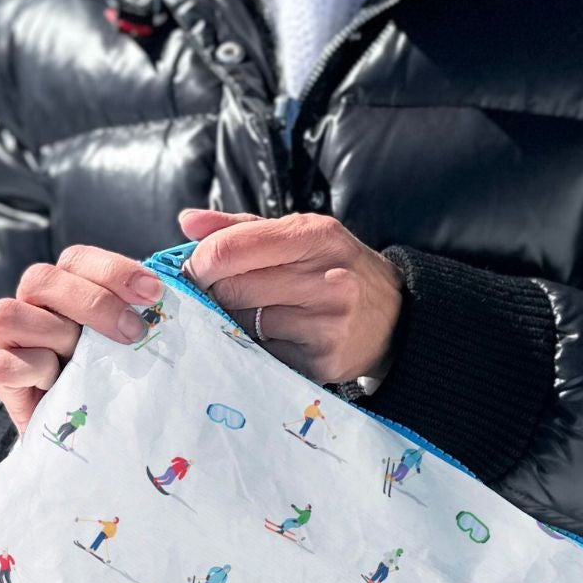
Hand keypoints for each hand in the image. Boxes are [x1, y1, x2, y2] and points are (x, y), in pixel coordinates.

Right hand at [0, 243, 163, 436]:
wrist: (97, 431)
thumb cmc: (119, 374)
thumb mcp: (136, 335)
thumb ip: (148, 302)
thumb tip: (184, 251)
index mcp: (66, 287)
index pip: (76, 258)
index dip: (115, 270)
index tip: (155, 294)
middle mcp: (33, 305)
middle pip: (41, 278)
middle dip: (93, 302)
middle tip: (133, 332)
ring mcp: (11, 340)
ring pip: (8, 313)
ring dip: (58, 335)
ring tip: (88, 362)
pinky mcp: (1, 376)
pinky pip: (3, 362)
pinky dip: (36, 369)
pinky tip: (61, 381)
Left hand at [178, 206, 400, 385]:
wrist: (394, 317)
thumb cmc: (335, 268)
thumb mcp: (300, 234)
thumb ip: (240, 227)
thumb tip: (187, 222)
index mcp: (317, 236)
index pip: (231, 249)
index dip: (199, 262)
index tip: (192, 270)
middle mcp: (327, 279)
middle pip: (231, 289)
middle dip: (214, 292)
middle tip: (219, 293)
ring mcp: (327, 324)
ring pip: (242, 324)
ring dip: (234, 320)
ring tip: (252, 313)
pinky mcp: (322, 361)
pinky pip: (262, 352)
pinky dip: (256, 345)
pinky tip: (273, 336)